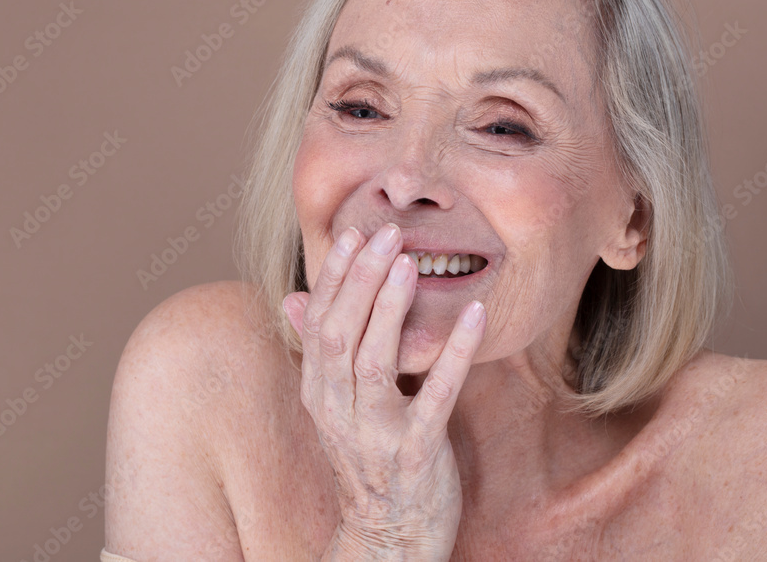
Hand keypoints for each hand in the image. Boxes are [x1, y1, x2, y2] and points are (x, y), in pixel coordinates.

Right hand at [283, 224, 485, 559]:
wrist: (387, 536)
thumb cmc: (367, 458)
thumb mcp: (335, 405)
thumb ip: (321, 351)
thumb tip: (294, 298)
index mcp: (319, 391)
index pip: (318, 322)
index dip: (335, 277)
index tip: (354, 234)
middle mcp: (337, 409)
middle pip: (339, 334)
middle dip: (360, 280)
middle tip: (385, 234)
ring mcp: (373, 433)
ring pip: (374, 361)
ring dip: (390, 309)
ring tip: (408, 263)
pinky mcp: (414, 453)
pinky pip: (434, 398)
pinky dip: (452, 354)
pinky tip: (472, 316)